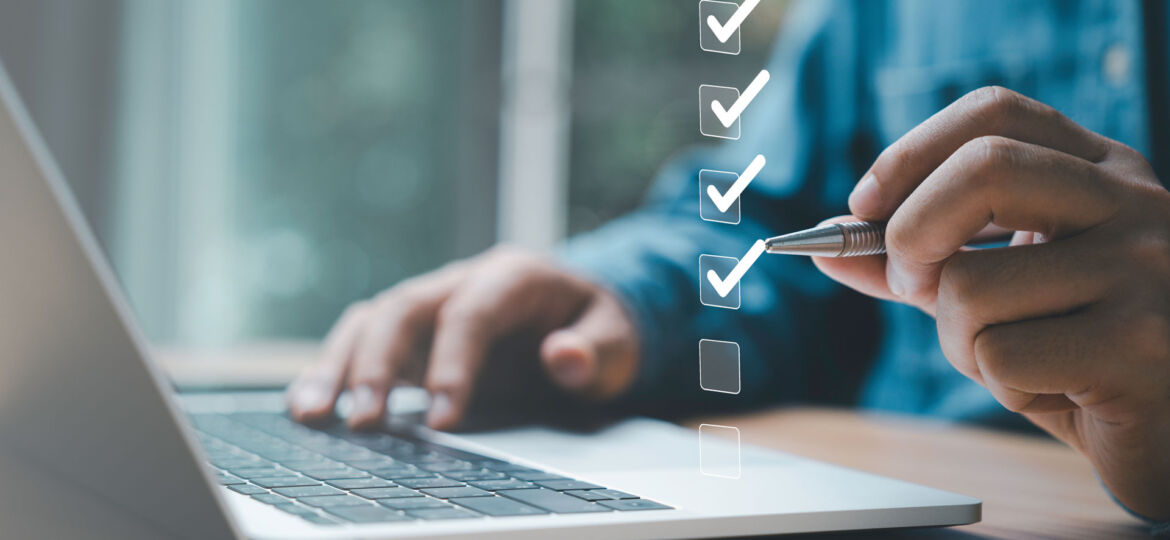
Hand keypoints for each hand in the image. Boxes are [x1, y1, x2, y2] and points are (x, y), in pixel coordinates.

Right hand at [286, 246, 638, 430]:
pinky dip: (333, 371)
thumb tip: (565, 357)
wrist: (582, 315)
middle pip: (405, 308)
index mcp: (513, 275)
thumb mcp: (618, 339)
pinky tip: (308, 407)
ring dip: (339, 365)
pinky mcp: (413, 337)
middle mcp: (461, 282)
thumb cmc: (598, 326)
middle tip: (364, 419)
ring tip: (312, 413)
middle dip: (379, 363)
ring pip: (372, 321)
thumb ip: (598, 349)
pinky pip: (363, 343)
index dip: (454, 363)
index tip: (446, 421)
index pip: (471, 312)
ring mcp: (431, 307)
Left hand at [815, 87, 1169, 519]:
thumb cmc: (1081, 358)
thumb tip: (830, 244)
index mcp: (1102, 173)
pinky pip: (1003, 355)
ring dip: (960, 342)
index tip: (864, 206)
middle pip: (982, 169)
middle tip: (909, 285)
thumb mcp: (1000, 294)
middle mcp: (1133, 204)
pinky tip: (1056, 392)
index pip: (995, 114)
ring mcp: (1146, 269)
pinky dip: (1001, 385)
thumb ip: (924, 264)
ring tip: (1017, 361)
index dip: (911, 153)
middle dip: (910, 234)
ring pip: (973, 284)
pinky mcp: (1143, 344)